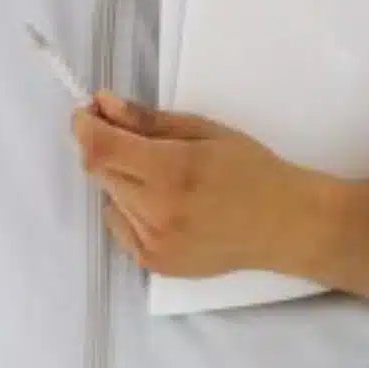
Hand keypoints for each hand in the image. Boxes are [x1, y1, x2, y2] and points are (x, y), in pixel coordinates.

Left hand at [71, 93, 314, 279]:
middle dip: (107, 150)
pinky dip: (130, 210)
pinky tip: (164, 205)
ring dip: (122, 181)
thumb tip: (102, 104)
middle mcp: (157, 211)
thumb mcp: (205, 131)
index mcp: (173, 171)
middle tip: (131, 139)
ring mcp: (154, 243)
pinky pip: (121, 227)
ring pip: (110, 199)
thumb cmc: (251, 170)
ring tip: (162, 178)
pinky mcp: (154, 264)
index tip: (85, 113)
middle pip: (101, 173)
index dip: (85, 127)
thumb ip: (148, 120)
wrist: (283, 225)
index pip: (102, 149)